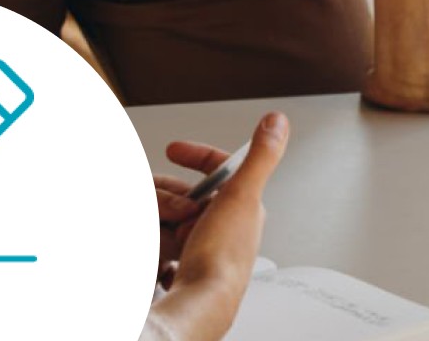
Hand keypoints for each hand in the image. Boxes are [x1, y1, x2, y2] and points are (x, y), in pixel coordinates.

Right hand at [143, 112, 287, 340]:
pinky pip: (158, 249)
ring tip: (155, 231)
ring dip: (156, 219)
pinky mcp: (185, 271)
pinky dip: (151, 245)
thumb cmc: (221, 258)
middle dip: (165, 195)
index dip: (195, 156)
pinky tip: (151, 251)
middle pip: (185, 196)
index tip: (173, 150)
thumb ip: (260, 157)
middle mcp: (226, 230)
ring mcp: (203, 251)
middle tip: (159, 204)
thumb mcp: (241, 196)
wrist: (201, 307)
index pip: (218, 171)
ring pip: (168, 220)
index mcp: (242, 209)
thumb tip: (277, 122)